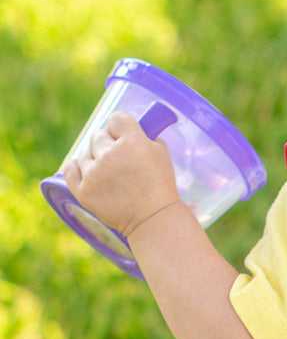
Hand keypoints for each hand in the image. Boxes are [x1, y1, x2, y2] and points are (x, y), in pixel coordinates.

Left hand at [63, 111, 180, 236]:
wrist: (153, 219)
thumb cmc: (161, 187)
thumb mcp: (162, 154)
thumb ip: (145, 136)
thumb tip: (131, 129)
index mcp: (132, 142)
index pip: (116, 119)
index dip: (121, 127)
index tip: (124, 136)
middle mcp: (110, 155)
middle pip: (99, 135)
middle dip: (109, 144)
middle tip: (120, 160)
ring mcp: (93, 173)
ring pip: (85, 153)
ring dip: (96, 160)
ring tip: (110, 175)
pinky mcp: (83, 190)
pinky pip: (71, 168)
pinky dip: (78, 169)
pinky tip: (89, 173)